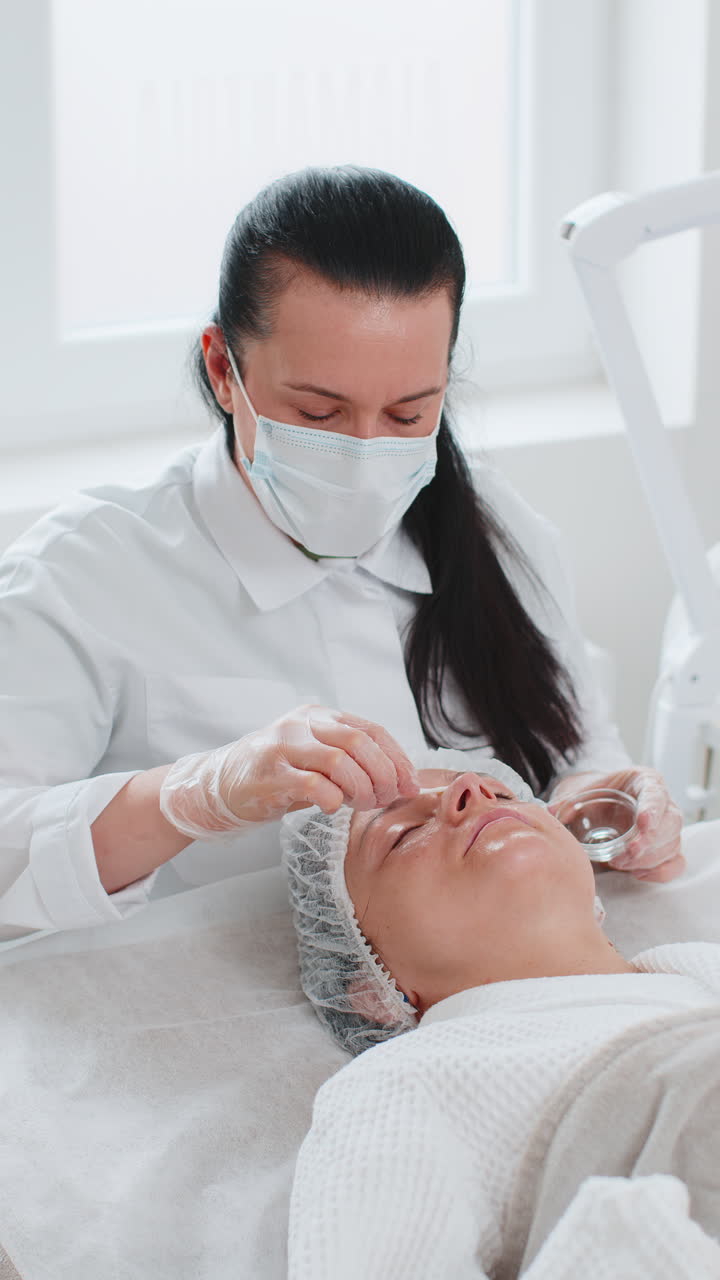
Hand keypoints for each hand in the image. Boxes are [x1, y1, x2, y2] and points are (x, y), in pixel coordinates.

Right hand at [159, 704, 419, 839]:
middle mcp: (302, 724)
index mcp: (319, 715)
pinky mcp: (269, 775)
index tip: (410, 785)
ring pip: (339, 760)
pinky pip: (312, 784)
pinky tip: (331, 807)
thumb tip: (401, 783)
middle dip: (383, 774)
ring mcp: (283, 747)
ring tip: (361, 805)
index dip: (397, 758)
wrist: (220, 784)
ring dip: (361, 788)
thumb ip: (352, 762)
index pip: (371, 729)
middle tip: (388, 799)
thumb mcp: (316, 758)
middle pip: (359, 741)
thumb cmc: (277, 774)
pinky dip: (332, 799)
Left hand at [548, 767, 684, 881]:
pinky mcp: (667, 848)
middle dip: (648, 843)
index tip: (642, 825)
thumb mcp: (581, 792)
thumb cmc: (594, 795)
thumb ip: (567, 801)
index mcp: (646, 781)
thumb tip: (550, 812)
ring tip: (618, 863)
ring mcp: (668, 827)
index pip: (657, 794)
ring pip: (672, 846)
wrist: (599, 805)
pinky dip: (658, 873)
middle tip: (622, 855)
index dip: (652, 811)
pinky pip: (675, 864)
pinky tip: (636, 873)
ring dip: (647, 859)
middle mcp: (663, 803)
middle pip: (671, 824)